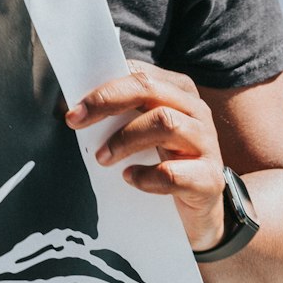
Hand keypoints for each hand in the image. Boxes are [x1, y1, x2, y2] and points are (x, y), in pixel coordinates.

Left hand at [66, 61, 225, 254]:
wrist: (200, 208)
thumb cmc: (164, 163)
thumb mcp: (141, 134)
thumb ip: (118, 116)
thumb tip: (72, 111)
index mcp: (178, 91)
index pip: (139, 74)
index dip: (102, 88)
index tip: (72, 109)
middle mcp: (196, 110)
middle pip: (149, 90)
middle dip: (107, 102)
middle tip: (76, 122)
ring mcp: (207, 143)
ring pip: (165, 123)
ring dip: (124, 140)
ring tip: (102, 158)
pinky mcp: (210, 178)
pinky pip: (174, 173)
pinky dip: (146, 177)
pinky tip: (131, 179)